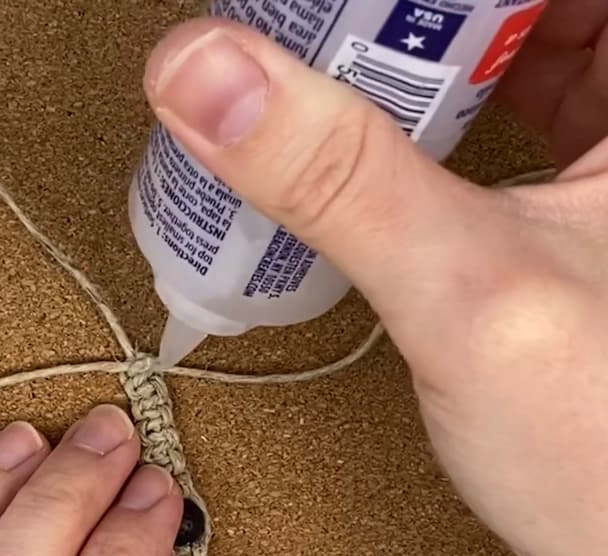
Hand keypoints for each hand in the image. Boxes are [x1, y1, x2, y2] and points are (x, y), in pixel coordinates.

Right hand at [143, 15, 607, 555]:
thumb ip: (336, 178)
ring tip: (351, 51)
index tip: (372, 1)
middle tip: (344, 22)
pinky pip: (514, 114)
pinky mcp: (581, 210)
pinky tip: (391, 125)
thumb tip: (214, 79)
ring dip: (431, 47)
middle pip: (532, 7)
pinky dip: (442, 107)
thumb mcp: (464, 296)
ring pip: (524, 50)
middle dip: (425, 13)